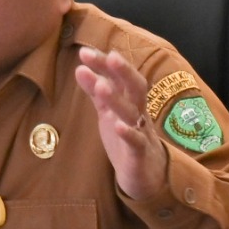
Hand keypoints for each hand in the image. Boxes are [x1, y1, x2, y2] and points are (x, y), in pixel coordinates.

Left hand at [74, 47, 171, 201]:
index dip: (105, 65)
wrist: (146, 176)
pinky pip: (137, 143)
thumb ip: (96, 93)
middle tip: (109, 56)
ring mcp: (141, 133)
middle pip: (135, 87)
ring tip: (101, 86)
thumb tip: (81, 68)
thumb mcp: (108, 113)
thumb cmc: (126, 139)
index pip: (120, 77)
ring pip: (133, 113)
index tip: (85, 52)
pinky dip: (129, 134)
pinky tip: (119, 126)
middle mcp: (138, 113)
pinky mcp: (140, 155)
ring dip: (118, 99)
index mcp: (130, 101)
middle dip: (123, 72)